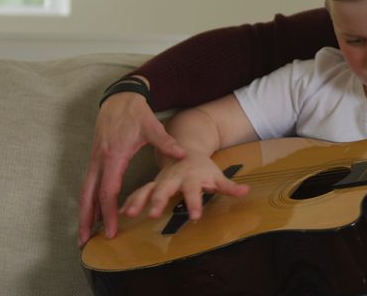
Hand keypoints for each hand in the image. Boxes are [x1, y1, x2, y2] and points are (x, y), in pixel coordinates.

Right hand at [78, 87, 186, 246]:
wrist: (119, 97)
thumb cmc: (136, 113)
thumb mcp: (152, 125)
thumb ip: (165, 141)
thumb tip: (182, 153)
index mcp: (114, 156)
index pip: (108, 191)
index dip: (108, 212)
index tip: (111, 230)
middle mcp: (100, 160)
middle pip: (89, 196)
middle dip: (86, 220)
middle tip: (86, 242)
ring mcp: (95, 159)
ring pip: (85, 191)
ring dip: (83, 213)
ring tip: (83, 235)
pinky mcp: (95, 158)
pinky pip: (88, 184)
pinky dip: (87, 201)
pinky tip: (91, 214)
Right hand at [121, 153, 248, 220]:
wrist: (187, 150)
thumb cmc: (203, 167)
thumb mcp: (217, 175)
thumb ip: (229, 186)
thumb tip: (246, 191)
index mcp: (190, 176)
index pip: (193, 190)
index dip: (194, 203)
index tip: (194, 217)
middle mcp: (172, 178)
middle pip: (164, 189)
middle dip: (158, 201)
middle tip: (154, 214)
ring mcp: (159, 180)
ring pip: (146, 189)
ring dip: (137, 201)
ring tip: (129, 214)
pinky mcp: (151, 184)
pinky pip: (138, 192)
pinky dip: (129, 201)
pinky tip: (120, 212)